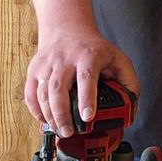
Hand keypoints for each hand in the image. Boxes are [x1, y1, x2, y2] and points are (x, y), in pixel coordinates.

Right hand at [25, 26, 139, 138]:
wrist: (68, 28)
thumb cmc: (93, 48)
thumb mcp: (118, 59)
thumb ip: (128, 82)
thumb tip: (130, 107)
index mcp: (88, 56)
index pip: (87, 77)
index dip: (87, 98)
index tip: (88, 116)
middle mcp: (65, 59)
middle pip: (59, 88)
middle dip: (62, 114)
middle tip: (69, 132)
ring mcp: (47, 64)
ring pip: (42, 93)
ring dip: (49, 116)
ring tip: (60, 130)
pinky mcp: (35, 70)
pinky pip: (30, 94)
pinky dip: (35, 110)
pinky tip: (45, 120)